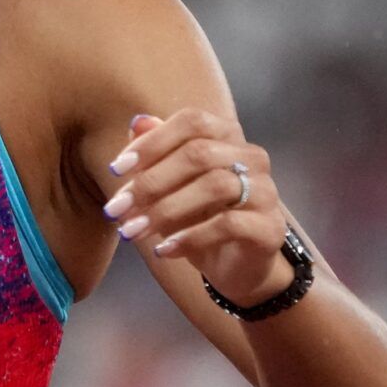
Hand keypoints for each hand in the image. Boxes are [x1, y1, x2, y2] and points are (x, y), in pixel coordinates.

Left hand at [103, 108, 293, 303]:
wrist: (232, 265)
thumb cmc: (196, 216)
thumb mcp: (167, 186)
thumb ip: (155, 153)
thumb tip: (138, 122)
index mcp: (226, 136)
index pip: (192, 122)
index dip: (152, 142)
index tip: (117, 169)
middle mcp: (251, 157)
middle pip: (199, 154)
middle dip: (150, 182)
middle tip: (117, 209)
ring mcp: (265, 191)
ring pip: (214, 186)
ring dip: (165, 210)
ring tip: (133, 231)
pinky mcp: (270, 227)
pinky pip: (230, 224)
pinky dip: (190, 237)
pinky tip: (164, 249)